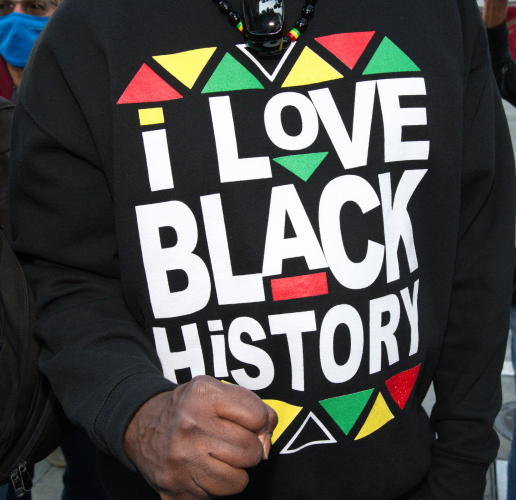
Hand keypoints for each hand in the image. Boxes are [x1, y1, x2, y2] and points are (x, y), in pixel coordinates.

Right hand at [124, 375, 277, 498]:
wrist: (143, 427)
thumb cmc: (191, 408)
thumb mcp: (218, 391)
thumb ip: (253, 407)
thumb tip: (267, 441)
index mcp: (202, 395)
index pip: (257, 416)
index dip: (257, 420)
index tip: (245, 420)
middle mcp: (189, 425)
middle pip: (250, 450)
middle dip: (248, 447)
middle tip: (231, 440)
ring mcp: (181, 460)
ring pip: (239, 480)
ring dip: (236, 470)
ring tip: (219, 455)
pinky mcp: (175, 488)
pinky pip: (218, 496)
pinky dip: (218, 485)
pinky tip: (205, 469)